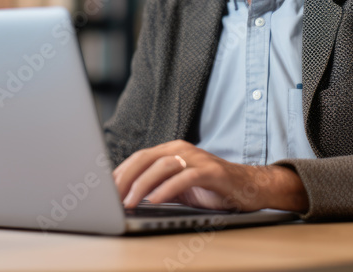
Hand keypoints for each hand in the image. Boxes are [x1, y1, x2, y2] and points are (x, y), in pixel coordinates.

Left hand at [112, 140, 307, 212]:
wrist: (249, 188)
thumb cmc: (211, 188)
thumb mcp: (179, 186)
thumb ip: (157, 185)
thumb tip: (125, 197)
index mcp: (171, 150)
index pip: (138, 158)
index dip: (119, 172)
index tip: (103, 188)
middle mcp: (182, 149)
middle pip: (146, 159)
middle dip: (125, 178)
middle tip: (111, 197)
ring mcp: (197, 158)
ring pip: (162, 166)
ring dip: (142, 185)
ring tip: (129, 202)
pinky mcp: (211, 172)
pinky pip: (185, 177)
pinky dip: (167, 189)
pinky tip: (154, 200)